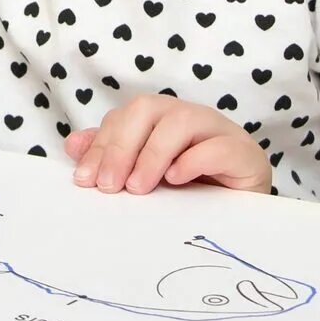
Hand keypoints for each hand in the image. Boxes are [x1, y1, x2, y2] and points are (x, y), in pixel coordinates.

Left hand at [63, 96, 269, 195]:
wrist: (246, 212)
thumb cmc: (194, 191)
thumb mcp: (147, 176)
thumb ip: (113, 157)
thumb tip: (72, 145)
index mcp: (164, 119)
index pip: (125, 117)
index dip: (102, 144)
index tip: (85, 179)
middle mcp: (190, 118)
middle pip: (149, 108)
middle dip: (122, 146)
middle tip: (109, 185)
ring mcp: (219, 132)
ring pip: (182, 121)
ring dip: (153, 154)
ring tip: (138, 187)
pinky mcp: (244, 154)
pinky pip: (219, 147)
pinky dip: (194, 161)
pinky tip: (176, 180)